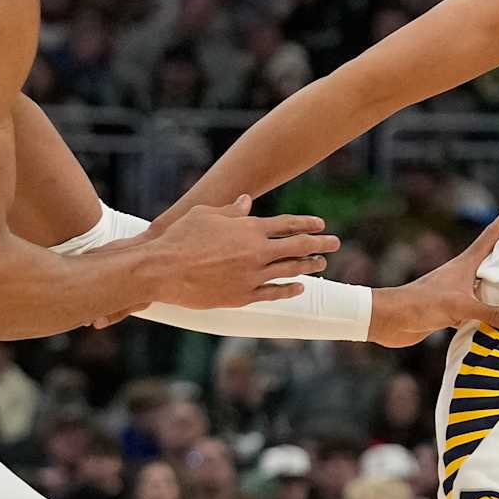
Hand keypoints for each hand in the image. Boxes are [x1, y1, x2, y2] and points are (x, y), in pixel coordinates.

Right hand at [148, 197, 339, 309]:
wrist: (163, 269)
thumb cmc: (181, 238)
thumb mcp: (206, 214)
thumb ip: (231, 211)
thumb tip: (246, 202)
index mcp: (248, 229)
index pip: (286, 224)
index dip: (307, 223)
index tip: (321, 224)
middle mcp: (256, 251)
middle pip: (297, 246)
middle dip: (320, 244)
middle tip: (335, 243)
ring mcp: (252, 276)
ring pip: (290, 270)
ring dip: (308, 266)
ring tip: (322, 264)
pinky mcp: (243, 296)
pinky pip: (274, 293)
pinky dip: (289, 289)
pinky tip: (301, 287)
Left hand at [367, 215, 498, 346]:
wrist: (390, 320)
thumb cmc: (420, 304)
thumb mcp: (459, 306)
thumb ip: (489, 312)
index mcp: (466, 263)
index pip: (491, 236)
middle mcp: (464, 274)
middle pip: (494, 260)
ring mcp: (459, 292)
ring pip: (489, 286)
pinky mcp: (454, 311)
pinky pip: (480, 309)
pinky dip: (493, 312)